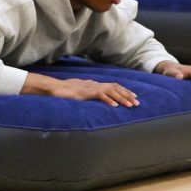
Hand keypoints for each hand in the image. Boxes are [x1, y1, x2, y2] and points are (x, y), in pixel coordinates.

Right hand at [22, 73, 138, 106]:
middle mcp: (94, 84)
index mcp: (93, 84)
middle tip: (137, 103)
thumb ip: (87, 96)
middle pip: (115, 87)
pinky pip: (100, 95)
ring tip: (130, 105)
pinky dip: (109, 100)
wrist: (53, 88)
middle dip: (127, 95)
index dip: (124, 91)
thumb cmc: (63, 92)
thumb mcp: (79, 94)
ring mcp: (90, 88)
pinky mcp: (85, 92)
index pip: (112, 86)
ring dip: (122, 98)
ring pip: (110, 91)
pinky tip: (115, 106)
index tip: (133, 97)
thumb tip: (93, 101)